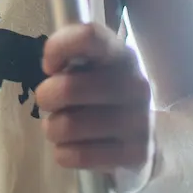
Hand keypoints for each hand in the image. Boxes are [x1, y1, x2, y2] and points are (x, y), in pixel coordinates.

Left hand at [37, 22, 155, 192]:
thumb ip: (70, 55)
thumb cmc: (102, 95)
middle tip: (51, 103)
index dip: (58, 48)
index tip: (50, 67)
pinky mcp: (136, 155)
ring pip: (67, 127)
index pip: (88, 36)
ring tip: (63, 127)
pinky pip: (77, 156)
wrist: (147, 138)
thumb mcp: (91, 67)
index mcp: (120, 55)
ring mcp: (139, 121)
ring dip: (53, 129)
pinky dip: (64, 153)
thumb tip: (51, 68)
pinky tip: (74, 147)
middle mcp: (135, 84)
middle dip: (46, 98)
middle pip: (67, 89)